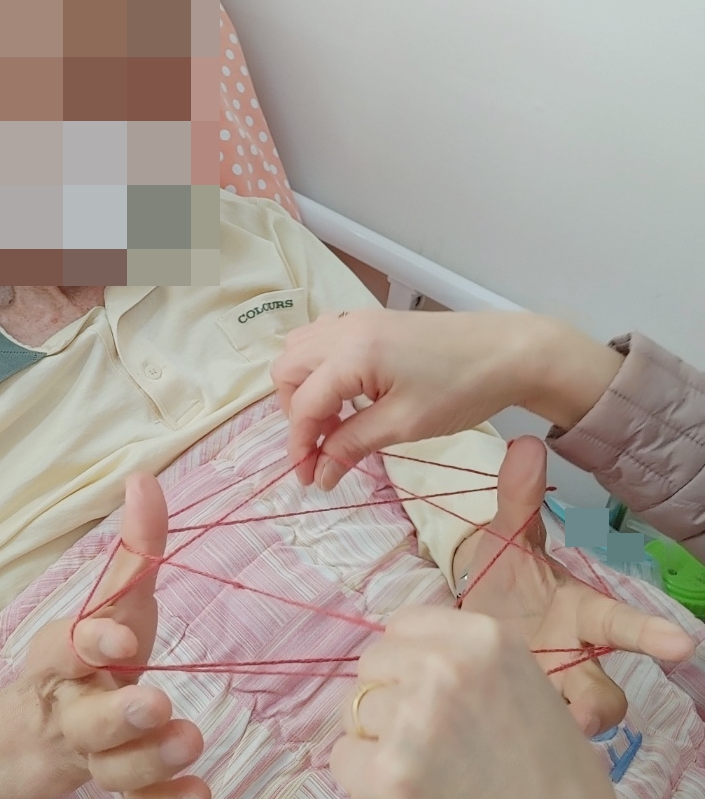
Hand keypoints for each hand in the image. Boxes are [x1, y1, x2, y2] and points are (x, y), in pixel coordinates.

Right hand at [0, 474, 209, 798]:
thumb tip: (145, 478)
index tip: (122, 639)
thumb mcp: (112, 600)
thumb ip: (135, 546)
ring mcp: (92, 755)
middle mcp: (71, 707)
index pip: (65, 648)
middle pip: (86, 719)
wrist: (44, 728)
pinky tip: (201, 796)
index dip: (91, 643)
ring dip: (150, 761)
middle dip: (120, 715)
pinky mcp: (116, 786)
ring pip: (111, 769)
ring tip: (192, 739)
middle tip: (158, 704)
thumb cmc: (92, 654)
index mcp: (63, 655)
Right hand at [272, 309, 624, 488]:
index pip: (303, 403)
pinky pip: (323, 339)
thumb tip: (319, 474)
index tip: (308, 479)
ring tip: (334, 420)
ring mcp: (357, 320)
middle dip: (295, 413)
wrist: (511, 351)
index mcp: (352, 354)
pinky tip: (348, 393)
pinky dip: (321, 368)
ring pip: (300, 350)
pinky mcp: (371, 321)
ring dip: (304, 387)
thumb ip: (353, 445)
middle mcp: (345, 329)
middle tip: (322, 445)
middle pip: (287, 370)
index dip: (299, 445)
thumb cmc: (463, 389)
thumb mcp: (404, 425)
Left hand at [329, 605, 644, 798]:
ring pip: (353, 713)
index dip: (409, 662)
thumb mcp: (523, 686)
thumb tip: (395, 661)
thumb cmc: (549, 776)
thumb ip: (461, 662)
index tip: (425, 692)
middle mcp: (443, 671)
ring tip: (425, 774)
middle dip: (388, 699)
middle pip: (372, 666)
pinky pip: (343, 760)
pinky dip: (366, 782)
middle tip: (427, 741)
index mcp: (484, 640)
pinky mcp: (385, 777)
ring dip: (377, 742)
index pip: (403, 625)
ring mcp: (410, 724)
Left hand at [455, 437, 693, 734]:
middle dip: (599, 707)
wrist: (469, 622)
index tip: (683, 646)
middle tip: (587, 721)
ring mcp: (547, 693)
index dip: (650, 634)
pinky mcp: (517, 718)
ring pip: (569, 725)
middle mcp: (572, 660)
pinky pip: (525, 739)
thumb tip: (527, 446)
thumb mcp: (507, 538)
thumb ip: (519, 498)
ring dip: (551, 731)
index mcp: (579, 614)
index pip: (621, 623)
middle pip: (604, 692)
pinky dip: (506, 739)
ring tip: (519, 734)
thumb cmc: (504, 580)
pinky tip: (480, 738)